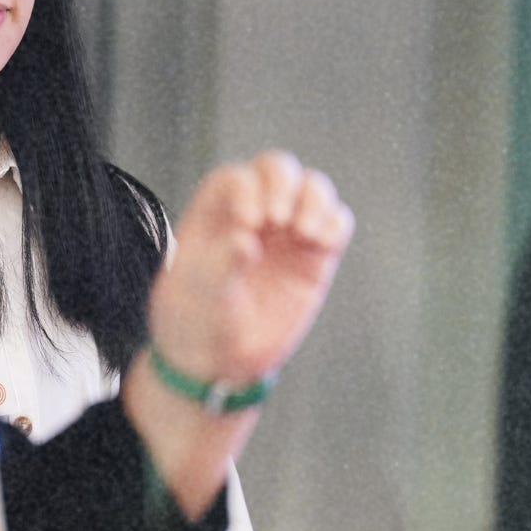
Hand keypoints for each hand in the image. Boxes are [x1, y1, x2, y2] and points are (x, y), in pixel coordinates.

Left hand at [149, 151, 353, 385]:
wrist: (218, 360)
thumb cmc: (194, 320)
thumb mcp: (197, 294)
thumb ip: (218, 265)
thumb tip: (245, 241)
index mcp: (213, 214)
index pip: (236, 178)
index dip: (247, 189)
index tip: (249, 222)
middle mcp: (252, 216)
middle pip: (277, 169)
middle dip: (283, 182)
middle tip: (278, 218)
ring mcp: (285, 235)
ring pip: (312, 189)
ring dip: (314, 198)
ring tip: (303, 231)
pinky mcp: (314, 258)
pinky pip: (336, 224)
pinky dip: (335, 223)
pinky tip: (320, 242)